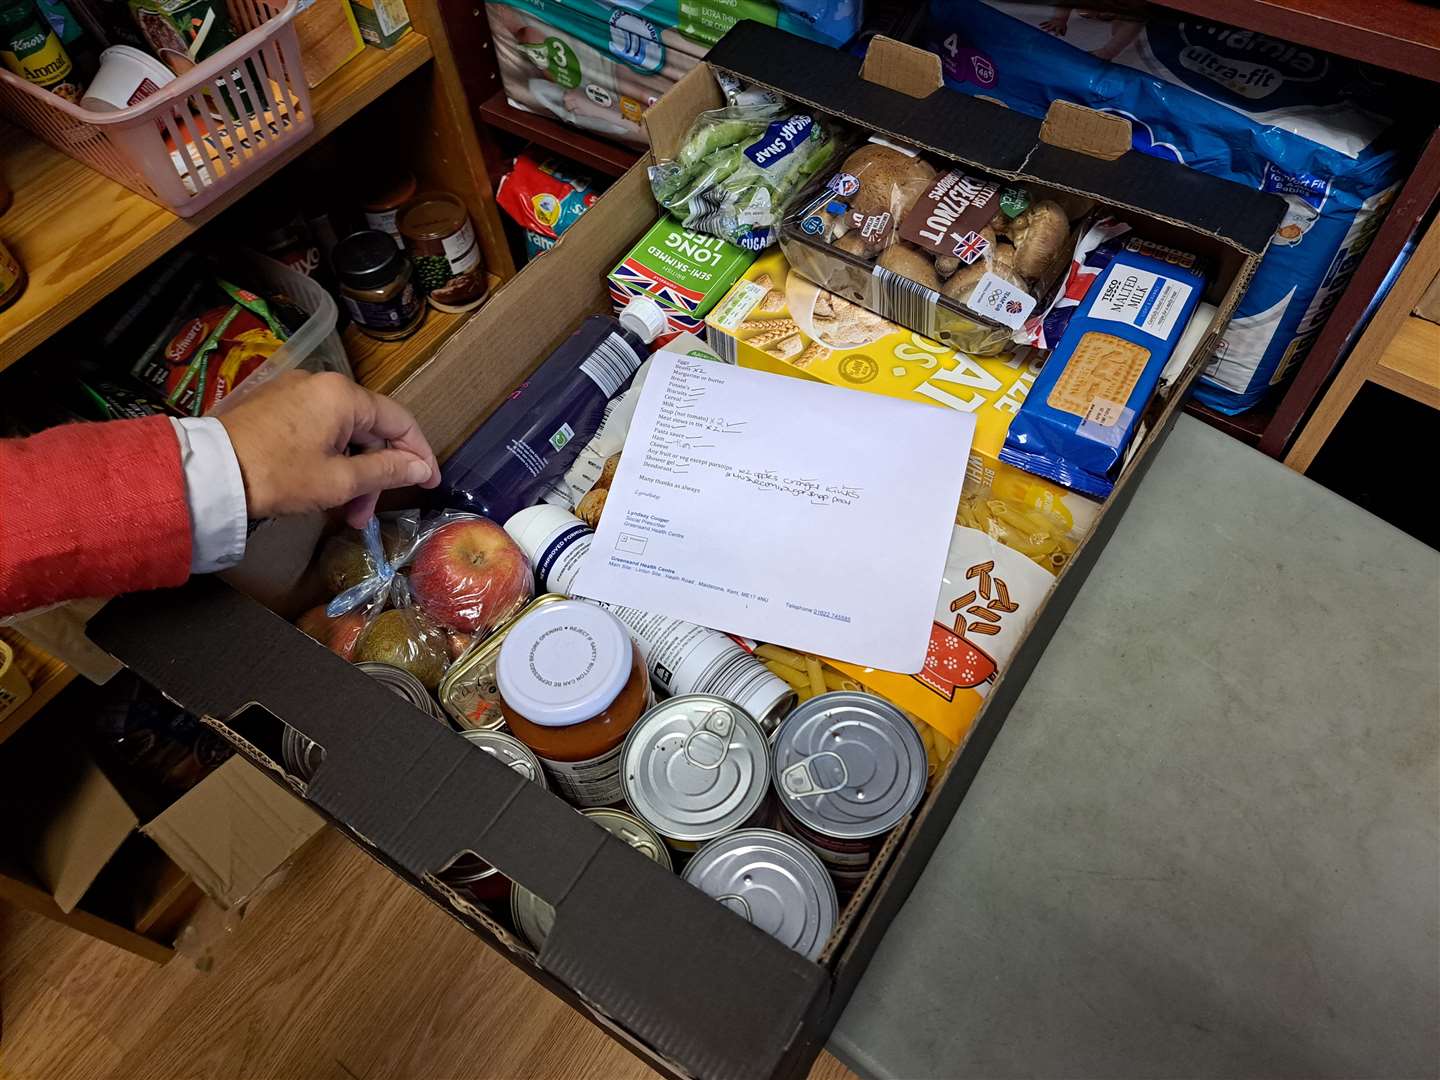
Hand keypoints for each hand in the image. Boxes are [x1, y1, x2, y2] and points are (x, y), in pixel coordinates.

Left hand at [219, 371, 440, 527]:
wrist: (208, 473)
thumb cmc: (279, 476)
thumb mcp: (340, 481)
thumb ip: (387, 470)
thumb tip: (421, 468)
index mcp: (344, 395)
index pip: (400, 421)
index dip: (420, 454)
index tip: (430, 483)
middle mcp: (321, 383)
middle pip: (369, 428)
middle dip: (376, 473)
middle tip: (367, 514)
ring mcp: (294, 391)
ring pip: (342, 432)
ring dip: (351, 471)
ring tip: (343, 511)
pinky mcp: (273, 404)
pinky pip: (317, 428)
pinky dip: (329, 458)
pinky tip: (323, 487)